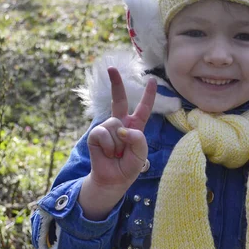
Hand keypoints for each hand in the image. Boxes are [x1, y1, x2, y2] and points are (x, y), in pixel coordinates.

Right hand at [87, 67, 156, 188]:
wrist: (113, 180)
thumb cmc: (129, 166)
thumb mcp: (141, 154)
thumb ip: (138, 140)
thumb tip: (122, 129)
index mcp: (135, 126)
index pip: (144, 108)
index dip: (149, 94)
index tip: (152, 80)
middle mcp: (121, 123)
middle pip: (118, 99)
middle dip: (116, 83)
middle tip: (111, 68)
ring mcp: (107, 127)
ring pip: (115, 125)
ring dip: (118, 144)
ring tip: (117, 154)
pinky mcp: (96, 134)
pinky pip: (103, 133)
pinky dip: (109, 146)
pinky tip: (108, 153)